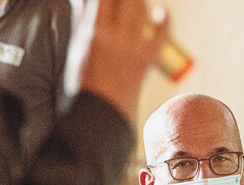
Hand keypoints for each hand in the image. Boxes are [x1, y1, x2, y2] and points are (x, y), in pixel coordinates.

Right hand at [78, 0, 169, 120]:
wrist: (102, 114)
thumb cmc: (85, 83)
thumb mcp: (78, 49)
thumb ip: (83, 22)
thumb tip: (83, 1)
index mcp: (93, 32)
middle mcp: (114, 36)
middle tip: (122, 1)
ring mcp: (133, 46)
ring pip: (140, 8)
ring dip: (138, 1)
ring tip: (133, 3)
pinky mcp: (147, 58)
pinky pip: (162, 34)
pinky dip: (165, 21)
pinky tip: (163, 14)